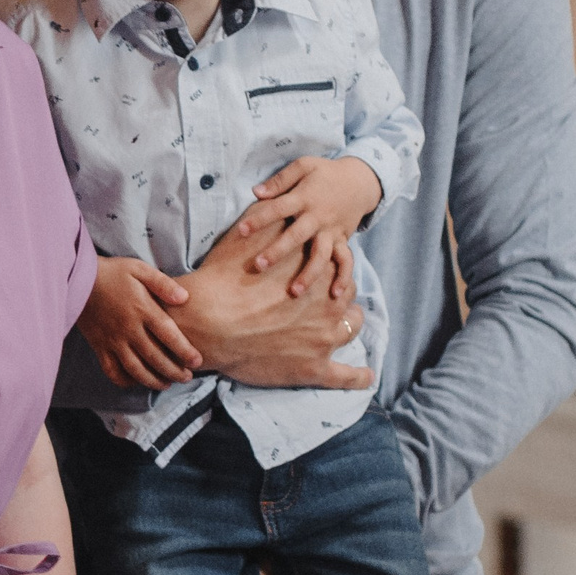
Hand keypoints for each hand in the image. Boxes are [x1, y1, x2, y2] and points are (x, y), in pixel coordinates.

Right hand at [77, 256, 201, 387]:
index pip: (168, 335)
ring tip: (167, 384)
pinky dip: (124, 380)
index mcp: (142, 309)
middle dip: (174, 371)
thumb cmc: (113, 273)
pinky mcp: (100, 346)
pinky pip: (112, 370)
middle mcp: (128, 329)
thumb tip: (184, 297)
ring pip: (135, 369)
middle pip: (155, 357)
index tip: (197, 361)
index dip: (185, 351)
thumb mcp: (139, 269)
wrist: (77, 279)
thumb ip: (163, 283)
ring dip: (153, 380)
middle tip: (187, 377)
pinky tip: (136, 382)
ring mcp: (113, 340)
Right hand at [170, 220, 373, 391]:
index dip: (328, 266)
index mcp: (316, 269)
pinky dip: (358, 377)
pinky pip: (346, 376)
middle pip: (347, 295)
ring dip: (348, 326)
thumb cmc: (225, 278)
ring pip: (350, 329)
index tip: (321, 270)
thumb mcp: (245, 236)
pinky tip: (366, 376)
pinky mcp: (315, 369)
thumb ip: (265, 218)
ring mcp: (325, 338)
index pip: (337, 263)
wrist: (209, 321)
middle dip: (338, 295)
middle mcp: (328, 302)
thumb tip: (270, 197)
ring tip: (343, 328)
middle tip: (325, 297)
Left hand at [240, 156, 383, 299]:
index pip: (279, 208)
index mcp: (304, 197)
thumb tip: (256, 192)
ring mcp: (331, 230)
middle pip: (297, 236)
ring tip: (294, 292)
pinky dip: (343, 277)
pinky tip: (335, 295)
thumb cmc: (325, 172)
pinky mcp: (342, 239)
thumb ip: (280, 180)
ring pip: (321, 255)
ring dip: (309, 274)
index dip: (260, 219)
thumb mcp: (304, 166)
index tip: (241, 230)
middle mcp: (317, 217)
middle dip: (278, 251)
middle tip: (259, 266)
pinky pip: (345, 260)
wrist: (359, 180)